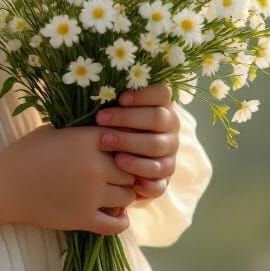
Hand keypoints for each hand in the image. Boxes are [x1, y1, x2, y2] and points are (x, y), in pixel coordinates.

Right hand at [0, 123, 138, 235]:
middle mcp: (95, 165)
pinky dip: (120, 221)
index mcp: (89, 139)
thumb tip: (110, 130)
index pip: (127, 142)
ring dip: (123, 196)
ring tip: (113, 195)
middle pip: (132, 170)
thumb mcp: (57, 131)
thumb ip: (85, 131)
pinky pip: (118, 224)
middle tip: (117, 177)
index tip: (120, 154)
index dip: (126, 148)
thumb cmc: (27, 153)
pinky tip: (114, 215)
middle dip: (126, 173)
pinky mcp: (84, 218)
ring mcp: (91, 194)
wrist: (4, 183)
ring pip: (128, 196)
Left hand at [95, 82, 179, 215]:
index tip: (120, 98)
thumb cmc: (112, 126)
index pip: (162, 93)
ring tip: (108, 147)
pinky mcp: (164, 177)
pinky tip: (132, 182)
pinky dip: (147, 182)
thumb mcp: (114, 111)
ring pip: (156, 147)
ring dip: (132, 146)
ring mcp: (169, 152)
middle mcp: (170, 127)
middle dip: (127, 118)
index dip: (143, 94)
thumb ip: (113, 101)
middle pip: (157, 118)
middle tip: (100, 120)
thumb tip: (99, 88)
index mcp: (162, 106)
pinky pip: (160, 180)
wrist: (118, 160)